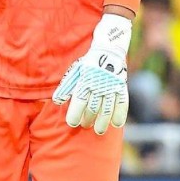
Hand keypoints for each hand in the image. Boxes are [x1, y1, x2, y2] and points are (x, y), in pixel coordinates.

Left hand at [53, 15, 130, 134]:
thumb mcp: (75, 72)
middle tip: (85, 125)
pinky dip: (120, 114)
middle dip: (87, 119)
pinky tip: (116, 124)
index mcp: (85, 80)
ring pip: (107, 109)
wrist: (108, 49)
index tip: (72, 123)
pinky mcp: (121, 86)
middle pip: (92, 108)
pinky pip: (122, 103)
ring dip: (102, 122)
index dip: (75, 114)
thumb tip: (57, 102)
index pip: (79, 101)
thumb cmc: (88, 63)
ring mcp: (111, 86)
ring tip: (98, 130)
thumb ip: (66, 87)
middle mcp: (98, 84)